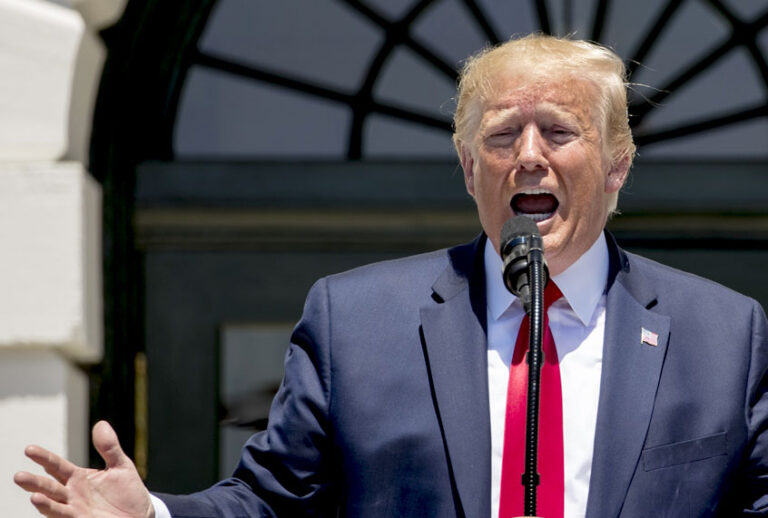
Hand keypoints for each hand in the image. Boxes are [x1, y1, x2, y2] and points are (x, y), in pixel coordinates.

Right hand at [14, 420, 154, 517]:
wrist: (139, 515)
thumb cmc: (127, 491)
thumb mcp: (121, 466)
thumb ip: (109, 447)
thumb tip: (101, 423)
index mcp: (78, 477)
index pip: (57, 466)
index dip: (44, 458)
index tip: (29, 449)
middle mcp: (72, 493)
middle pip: (49, 486)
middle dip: (34, 482)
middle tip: (19, 476)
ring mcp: (75, 509)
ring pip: (53, 504)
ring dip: (42, 501)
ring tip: (33, 495)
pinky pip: (65, 517)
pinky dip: (55, 512)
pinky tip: (46, 505)